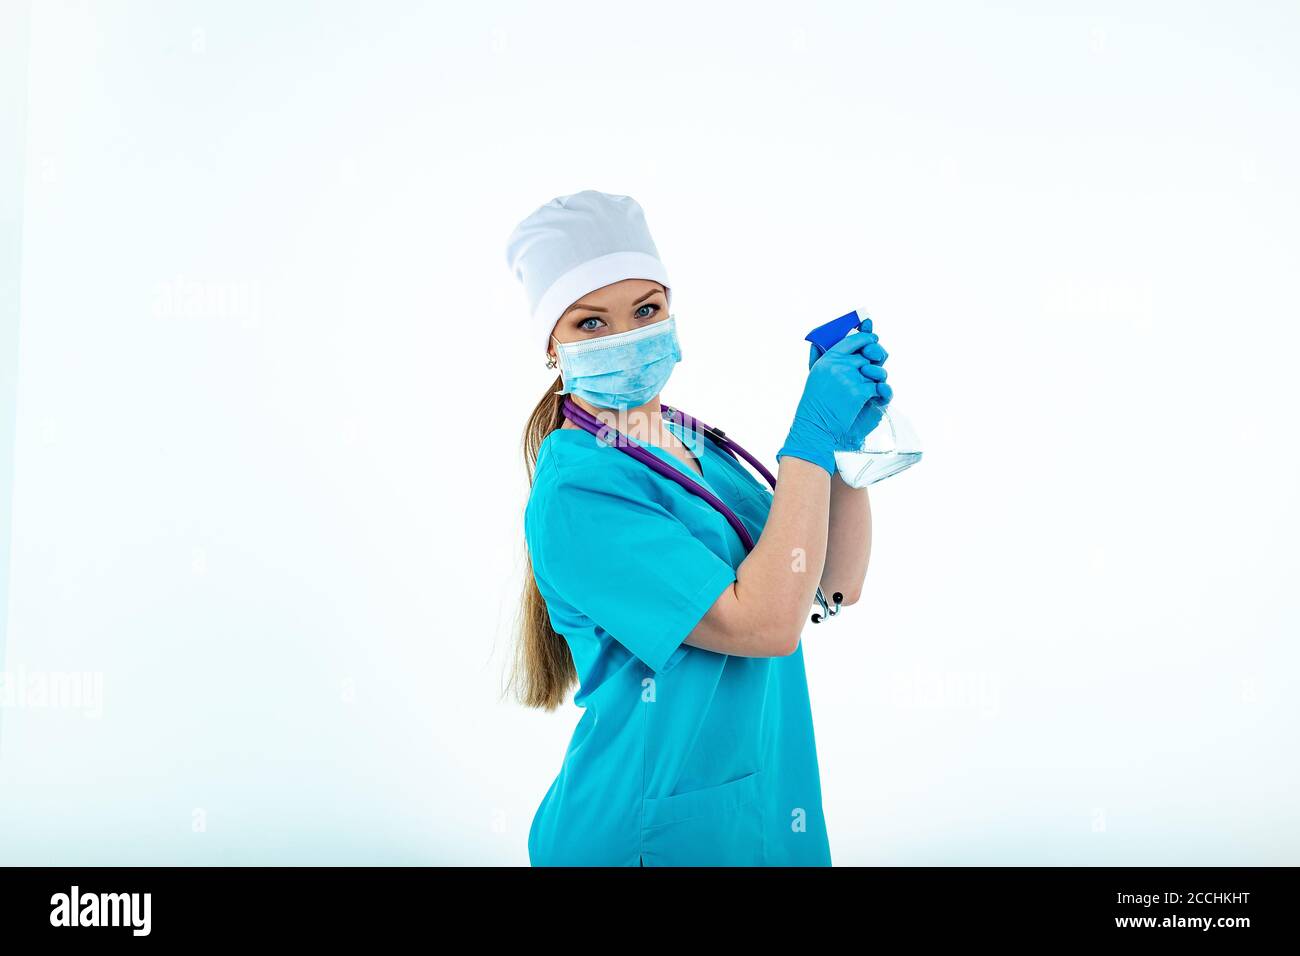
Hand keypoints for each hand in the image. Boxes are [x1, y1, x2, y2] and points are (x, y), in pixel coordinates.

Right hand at [779, 323, 885, 474]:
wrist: (816, 427)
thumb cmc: (814, 404)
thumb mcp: (813, 376)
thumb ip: (818, 356)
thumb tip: (817, 341)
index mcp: (828, 358)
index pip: (853, 339)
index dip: (867, 337)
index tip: (874, 339)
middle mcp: (839, 365)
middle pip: (868, 356)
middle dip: (874, 363)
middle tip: (873, 371)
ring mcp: (850, 378)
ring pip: (876, 372)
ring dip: (877, 380)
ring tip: (871, 388)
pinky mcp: (859, 392)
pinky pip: (878, 387)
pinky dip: (878, 394)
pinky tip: (872, 400)